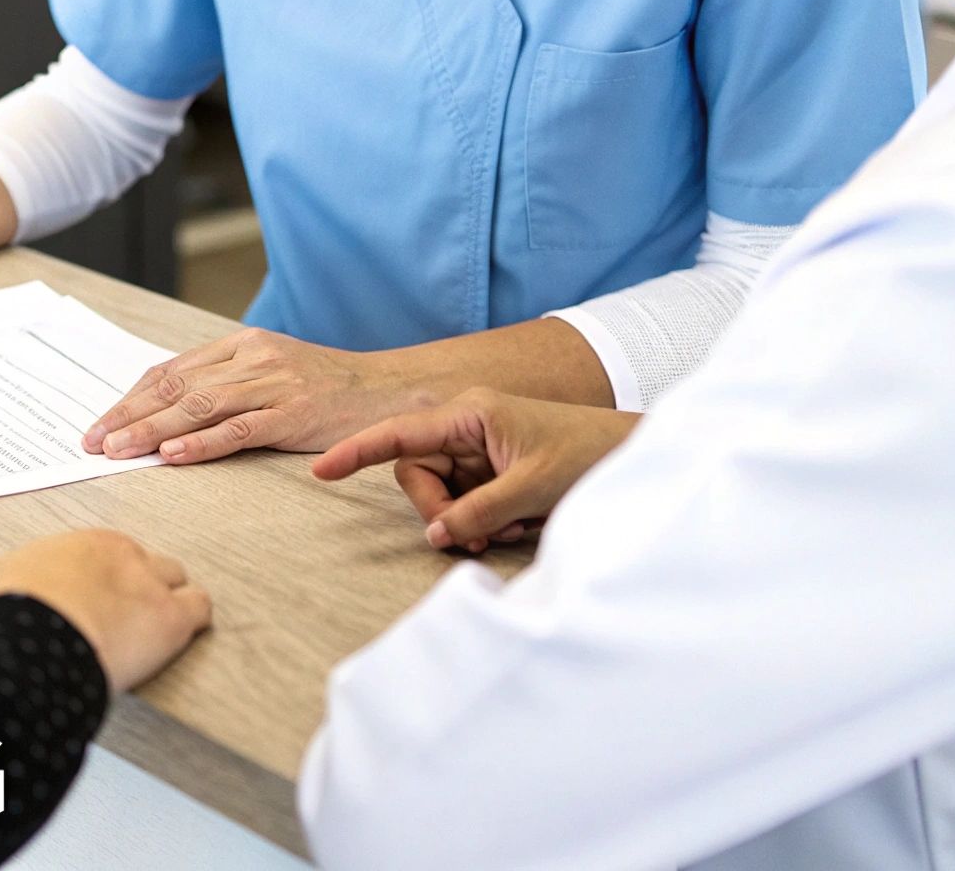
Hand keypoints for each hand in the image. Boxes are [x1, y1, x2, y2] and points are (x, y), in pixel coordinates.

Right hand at [0, 529, 212, 691]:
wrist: (25, 642)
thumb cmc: (3, 610)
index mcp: (85, 544)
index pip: (110, 555)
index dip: (104, 580)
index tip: (93, 599)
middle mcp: (123, 556)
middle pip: (151, 564)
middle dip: (141, 587)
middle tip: (124, 616)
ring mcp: (150, 586)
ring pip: (179, 581)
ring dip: (170, 601)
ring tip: (153, 628)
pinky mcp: (171, 621)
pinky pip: (199, 609)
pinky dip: (192, 621)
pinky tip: (179, 636)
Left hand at [84, 328, 428, 463]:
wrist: (390, 391)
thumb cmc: (327, 389)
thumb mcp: (271, 373)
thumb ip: (227, 386)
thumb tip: (171, 416)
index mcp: (241, 346)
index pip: (171, 372)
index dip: (131, 399)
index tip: (101, 424)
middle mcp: (251, 360)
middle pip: (175, 388)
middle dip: (128, 416)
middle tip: (94, 441)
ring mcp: (272, 385)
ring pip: (199, 407)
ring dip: (152, 430)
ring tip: (118, 450)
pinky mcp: (293, 414)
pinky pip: (238, 430)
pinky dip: (201, 443)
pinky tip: (172, 454)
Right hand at [312, 388, 640, 552]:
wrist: (633, 455)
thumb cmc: (589, 454)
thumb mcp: (532, 488)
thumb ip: (478, 512)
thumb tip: (434, 536)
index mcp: (471, 414)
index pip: (399, 434)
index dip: (357, 452)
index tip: (322, 469)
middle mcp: (467, 428)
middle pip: (417, 474)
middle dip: (437, 511)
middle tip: (472, 540)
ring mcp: (478, 451)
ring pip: (439, 494)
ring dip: (464, 521)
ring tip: (507, 529)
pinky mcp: (491, 472)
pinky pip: (464, 503)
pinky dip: (482, 521)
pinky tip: (516, 523)